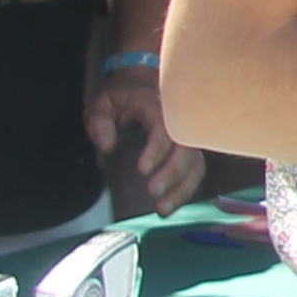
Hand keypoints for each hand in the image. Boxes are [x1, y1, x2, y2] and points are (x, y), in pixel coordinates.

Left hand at [86, 61, 203, 211]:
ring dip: (183, 188)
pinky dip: (186, 189)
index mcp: (158, 107)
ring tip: (163, 209)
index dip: (157, 150)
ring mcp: (187, 137)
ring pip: (196, 164)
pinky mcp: (188, 150)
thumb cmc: (120, 98)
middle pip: (187, 150)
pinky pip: (194, 170)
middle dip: (173, 173)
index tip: (142, 170)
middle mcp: (180, 123)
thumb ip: (100, 123)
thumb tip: (107, 146)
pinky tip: (170, 204)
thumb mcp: (102, 105)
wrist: (140, 87)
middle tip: (153, 193)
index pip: (165, 129)